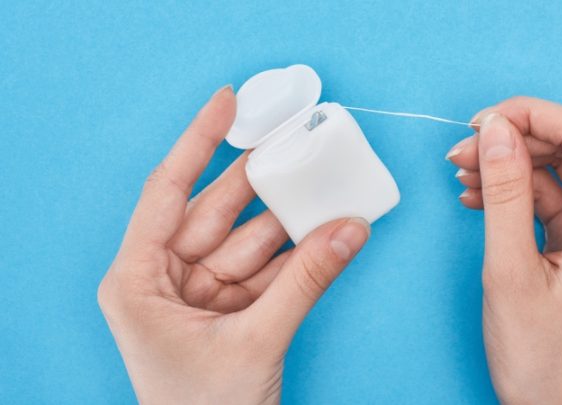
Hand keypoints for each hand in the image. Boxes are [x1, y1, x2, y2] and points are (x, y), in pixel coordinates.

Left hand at [98, 86, 369, 403]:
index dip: (199, 141)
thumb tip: (349, 230)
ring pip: (249, 238)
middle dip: (259, 178)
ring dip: (289, 218)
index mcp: (138, 279)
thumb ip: (306, 282)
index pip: (168, 191)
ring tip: (325, 185)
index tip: (227, 102)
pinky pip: (267, 267)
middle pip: (218, 210)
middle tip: (295, 139)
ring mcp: (199, 293)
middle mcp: (163, 278)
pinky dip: (297, 252)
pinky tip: (325, 229)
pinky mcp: (229, 308)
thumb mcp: (254, 342)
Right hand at [446, 97, 561, 403]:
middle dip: (514, 143)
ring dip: (510, 168)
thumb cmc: (542, 356)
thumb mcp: (511, 270)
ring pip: (559, 172)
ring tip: (463, 174)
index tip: (481, 122)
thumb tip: (495, 131)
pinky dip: (515, 194)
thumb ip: (503, 192)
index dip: (529, 116)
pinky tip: (478, 196)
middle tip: (462, 151)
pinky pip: (553, 201)